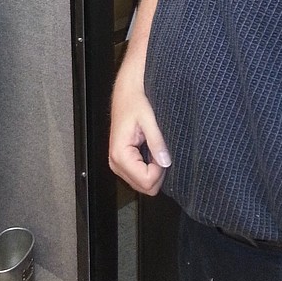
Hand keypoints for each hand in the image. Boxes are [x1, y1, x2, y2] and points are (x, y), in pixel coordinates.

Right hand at [109, 61, 170, 195]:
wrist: (127, 92)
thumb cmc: (135, 102)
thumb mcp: (149, 119)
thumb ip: (157, 142)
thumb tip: (166, 163)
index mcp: (120, 154)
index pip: (146, 181)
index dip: (160, 170)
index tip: (162, 152)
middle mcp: (115, 162)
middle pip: (145, 187)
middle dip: (158, 172)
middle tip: (159, 150)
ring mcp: (118, 164)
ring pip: (143, 184)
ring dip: (154, 170)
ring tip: (154, 148)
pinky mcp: (123, 162)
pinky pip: (140, 176)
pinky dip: (150, 167)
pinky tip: (150, 150)